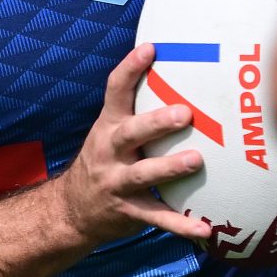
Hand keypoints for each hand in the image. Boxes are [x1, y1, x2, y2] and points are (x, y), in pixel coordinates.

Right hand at [56, 44, 212, 245]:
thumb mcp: (110, 131)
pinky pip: (156, 218)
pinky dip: (181, 224)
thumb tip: (179, 71)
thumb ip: (136, 108)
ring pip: (143, 175)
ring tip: (196, 160)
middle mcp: (109, 152)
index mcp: (108, 126)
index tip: (150, 49)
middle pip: (131, 133)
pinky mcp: (128, 212)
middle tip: (184, 112)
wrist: (71, 210)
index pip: (115, 91)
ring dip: (169, 168)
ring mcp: (116, 183)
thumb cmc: (105, 160)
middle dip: (156, 122)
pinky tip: (205, 228)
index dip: (130, 68)